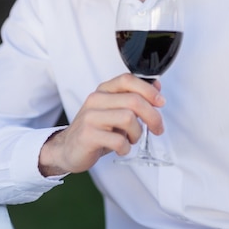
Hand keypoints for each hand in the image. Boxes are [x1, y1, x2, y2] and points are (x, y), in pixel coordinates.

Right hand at [39, 73, 164, 175]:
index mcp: (104, 90)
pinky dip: (126, 148)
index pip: (127, 79)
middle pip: (133, 100)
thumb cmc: (95, 129)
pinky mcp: (88, 135)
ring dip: (137, 133)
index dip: (148, 89)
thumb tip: (156, 86)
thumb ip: (133, 97)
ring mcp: (90, 117)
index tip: (160, 102)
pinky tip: (121, 148)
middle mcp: (96, 100)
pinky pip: (118, 140)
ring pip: (128, 119)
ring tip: (131, 139)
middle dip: (152, 116)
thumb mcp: (114, 110)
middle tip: (157, 129)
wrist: (68, 148)